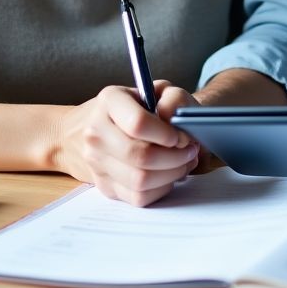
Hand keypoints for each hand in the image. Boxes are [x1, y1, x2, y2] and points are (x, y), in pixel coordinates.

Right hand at [52, 81, 199, 205]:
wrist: (108, 123)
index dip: (166, 134)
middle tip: (190, 151)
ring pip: (140, 181)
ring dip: (171, 174)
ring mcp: (96, 161)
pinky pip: (138, 197)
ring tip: (184, 162)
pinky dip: (161, 189)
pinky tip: (169, 174)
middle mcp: (96, 131)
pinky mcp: (104, 185)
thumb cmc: (143, 106)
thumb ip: (173, 98)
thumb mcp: (160, 90)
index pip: (138, 124)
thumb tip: (173, 122)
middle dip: (174, 157)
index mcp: (109, 100)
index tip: (181, 136)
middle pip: (139, 156)